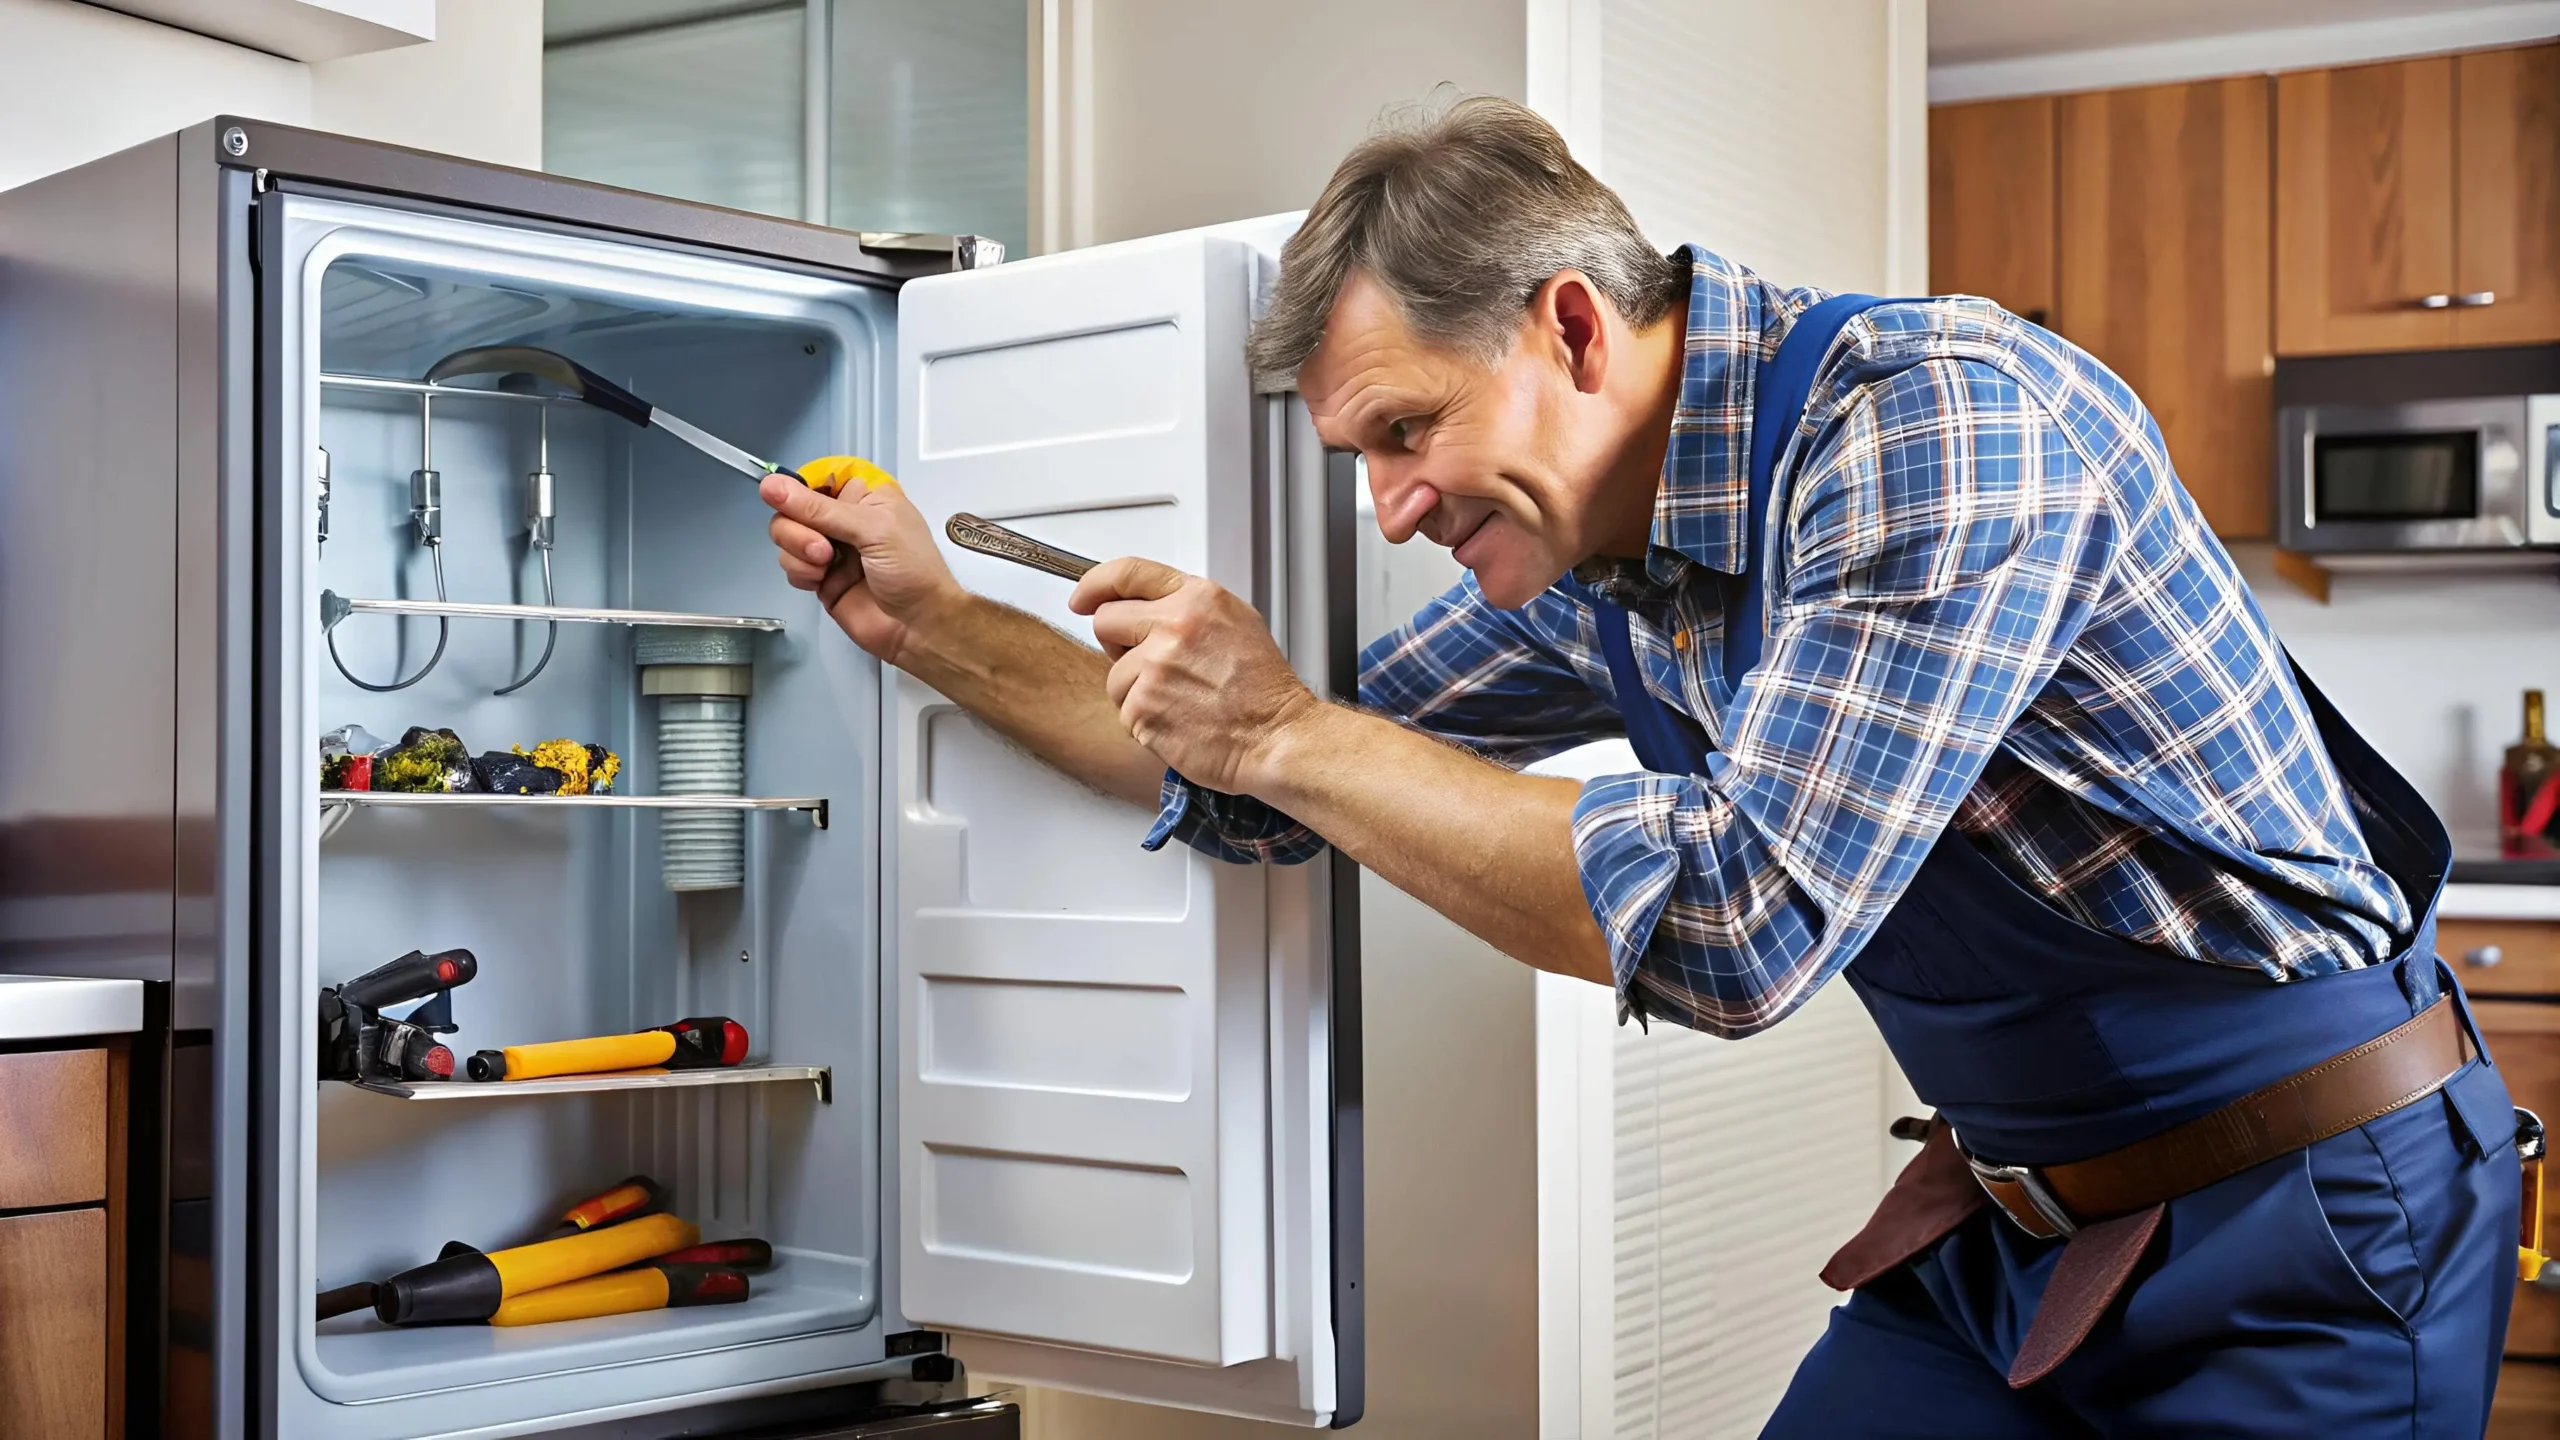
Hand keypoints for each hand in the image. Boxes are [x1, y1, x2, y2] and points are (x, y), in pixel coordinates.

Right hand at [761, 474, 962, 664]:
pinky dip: (799, 572)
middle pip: (792, 507)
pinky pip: (789, 565)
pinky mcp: (820, 577)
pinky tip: (821, 580)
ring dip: (798, 552)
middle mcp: (845, 519)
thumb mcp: (872, 529)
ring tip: (826, 566)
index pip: (817, 477)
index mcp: (865, 497)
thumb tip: (775, 486)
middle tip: (822, 547)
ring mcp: (830, 549)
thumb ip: (820, 509)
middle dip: (797, 527)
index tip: (786, 496)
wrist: (918, 625)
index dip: (798, 487)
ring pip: (786, 536)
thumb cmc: (915, 573)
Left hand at [1072, 558, 1317, 794]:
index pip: (1128, 573)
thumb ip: (1187, 608)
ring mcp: (1156, 667)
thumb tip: (1144, 608)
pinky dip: (1145, 722)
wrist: (1276, 737)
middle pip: (1106, 621)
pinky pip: (1124, 711)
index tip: (1082, 597)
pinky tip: (1178, 722)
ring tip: (1179, 701)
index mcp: (1198, 599)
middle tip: (1152, 666)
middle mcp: (1174, 626)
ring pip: (1113, 675)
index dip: (1095, 584)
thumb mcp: (1236, 623)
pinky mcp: (1144, 708)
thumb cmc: (1263, 690)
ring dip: (1136, 692)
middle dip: (1119, 645)